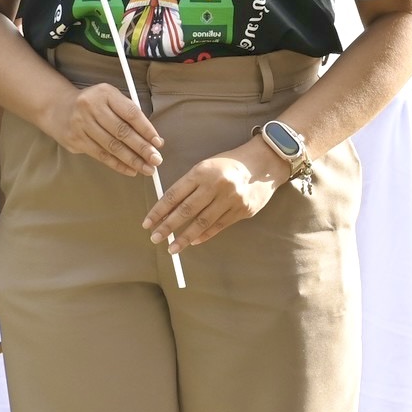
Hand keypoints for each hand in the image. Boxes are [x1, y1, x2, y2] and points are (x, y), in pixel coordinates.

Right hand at [43, 81, 162, 177]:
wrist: (58, 108)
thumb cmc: (94, 104)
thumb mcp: (110, 99)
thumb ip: (128, 113)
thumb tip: (152, 139)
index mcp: (105, 93)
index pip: (131, 113)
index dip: (146, 129)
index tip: (158, 143)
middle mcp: (91, 107)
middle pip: (122, 131)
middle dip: (142, 148)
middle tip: (156, 160)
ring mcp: (81, 124)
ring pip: (112, 146)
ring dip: (132, 160)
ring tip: (147, 168)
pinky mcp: (75, 140)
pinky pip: (101, 155)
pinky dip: (118, 164)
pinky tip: (130, 170)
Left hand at [144, 136, 285, 250]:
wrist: (264, 163)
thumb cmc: (229, 165)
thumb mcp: (206, 167)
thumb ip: (189, 186)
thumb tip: (167, 209)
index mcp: (202, 171)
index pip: (175, 194)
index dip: (159, 210)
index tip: (147, 223)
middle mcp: (216, 185)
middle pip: (186, 210)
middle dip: (168, 227)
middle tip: (155, 238)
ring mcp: (231, 199)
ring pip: (202, 222)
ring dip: (185, 237)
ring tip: (172, 248)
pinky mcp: (242, 210)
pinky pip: (219, 226)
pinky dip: (204, 235)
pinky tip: (193, 242)